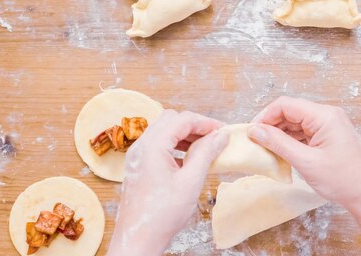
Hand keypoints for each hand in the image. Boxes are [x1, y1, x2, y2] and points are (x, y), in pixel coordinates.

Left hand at [107, 110, 226, 255]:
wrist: (137, 240)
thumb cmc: (162, 215)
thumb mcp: (191, 182)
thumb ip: (206, 154)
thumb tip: (221, 136)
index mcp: (152, 146)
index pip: (182, 120)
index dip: (205, 122)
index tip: (222, 131)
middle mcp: (140, 146)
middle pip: (170, 121)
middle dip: (194, 126)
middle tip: (214, 138)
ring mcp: (137, 156)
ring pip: (163, 131)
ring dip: (185, 136)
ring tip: (205, 148)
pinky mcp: (138, 166)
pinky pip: (157, 145)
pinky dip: (175, 146)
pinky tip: (188, 160)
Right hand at [250, 97, 360, 255]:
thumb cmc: (342, 179)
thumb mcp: (305, 161)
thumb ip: (278, 143)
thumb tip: (255, 130)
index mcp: (324, 116)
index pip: (286, 105)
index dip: (265, 116)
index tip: (251, 132)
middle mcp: (327, 115)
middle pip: (290, 112)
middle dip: (271, 125)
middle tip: (256, 143)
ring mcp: (329, 125)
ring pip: (296, 122)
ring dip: (280, 134)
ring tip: (267, 150)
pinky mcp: (329, 136)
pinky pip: (304, 132)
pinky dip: (291, 141)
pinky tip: (282, 153)